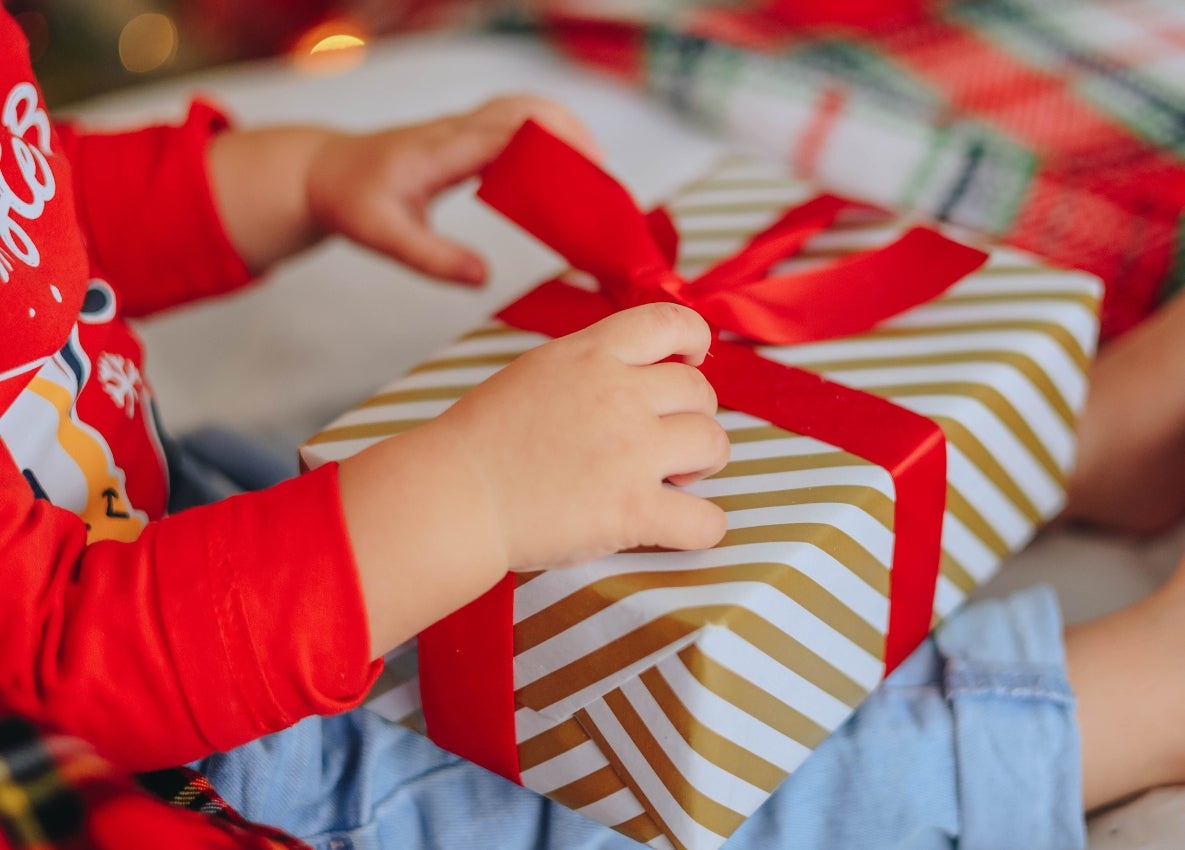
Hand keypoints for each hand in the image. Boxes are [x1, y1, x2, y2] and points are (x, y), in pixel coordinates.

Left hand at [306, 94, 600, 284]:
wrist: (325, 172)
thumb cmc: (352, 202)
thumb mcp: (384, 237)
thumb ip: (432, 258)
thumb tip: (481, 277)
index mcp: (440, 151)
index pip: (508, 134)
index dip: (553, 148)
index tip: (589, 174)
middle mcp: (455, 130)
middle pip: (526, 109)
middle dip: (572, 134)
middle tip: (606, 177)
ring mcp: (462, 127)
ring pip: (524, 108)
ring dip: (565, 129)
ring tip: (597, 171)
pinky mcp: (466, 134)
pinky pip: (516, 119)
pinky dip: (549, 133)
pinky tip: (565, 165)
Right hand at [435, 302, 730, 570]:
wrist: (454, 496)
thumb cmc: (480, 442)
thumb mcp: (536, 373)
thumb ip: (591, 366)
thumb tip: (638, 375)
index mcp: (591, 355)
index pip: (671, 322)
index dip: (694, 342)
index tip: (691, 363)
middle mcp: (619, 395)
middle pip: (700, 392)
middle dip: (695, 416)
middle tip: (668, 442)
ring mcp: (630, 452)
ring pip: (713, 444)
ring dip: (703, 462)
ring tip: (676, 478)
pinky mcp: (632, 511)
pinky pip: (705, 520)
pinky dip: (703, 527)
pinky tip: (682, 527)